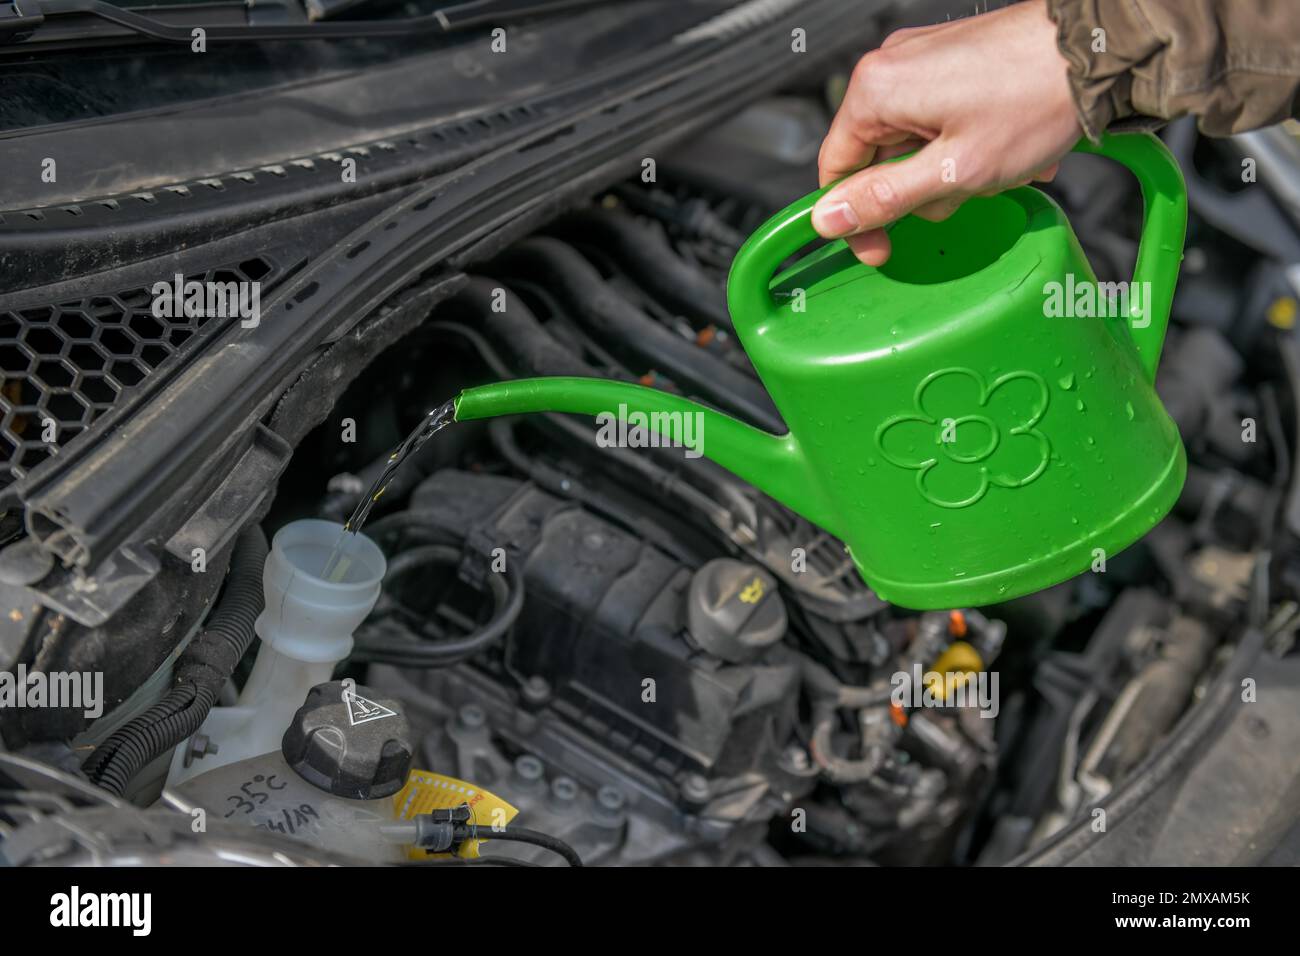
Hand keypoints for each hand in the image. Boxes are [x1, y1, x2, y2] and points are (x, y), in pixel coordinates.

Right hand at [813, 0, 1081, 264]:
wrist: (1097, 49)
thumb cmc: (1036, 99)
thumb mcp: (954, 171)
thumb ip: (885, 199)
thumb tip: (829, 219)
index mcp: (877, 91)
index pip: (836, 170)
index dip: (857, 218)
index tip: (882, 248)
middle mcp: (892, 67)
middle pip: (880, 159)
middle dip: (924, 188)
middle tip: (969, 188)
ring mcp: (923, 59)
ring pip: (916, 143)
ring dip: (954, 167)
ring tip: (999, 162)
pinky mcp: (953, 58)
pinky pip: (941, 118)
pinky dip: (969, 142)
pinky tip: (1005, 144)